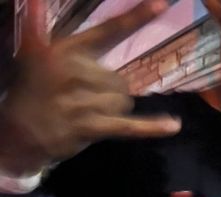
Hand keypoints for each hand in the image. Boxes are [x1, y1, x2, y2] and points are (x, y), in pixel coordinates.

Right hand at [0, 0, 180, 174]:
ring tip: (87, 114)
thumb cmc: (32, 91)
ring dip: (112, 111)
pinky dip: (151, 128)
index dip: (136, 18)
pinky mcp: (90, 126)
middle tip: (83, 100)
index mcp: (67, 50)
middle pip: (121, 80)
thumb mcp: (33, 54)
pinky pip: (128, 127)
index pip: (108, 30)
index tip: (162, 4)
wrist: (19, 132)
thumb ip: (40, 25)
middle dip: (109, 92)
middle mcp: (76, 71)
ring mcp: (83, 101)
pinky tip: (174, 126)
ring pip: (123, 103)